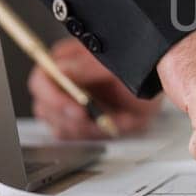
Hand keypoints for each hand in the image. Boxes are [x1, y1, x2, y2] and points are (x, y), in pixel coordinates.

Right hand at [28, 38, 161, 139]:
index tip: (78, 108)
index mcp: (65, 60)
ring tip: (107, 118)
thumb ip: (87, 66)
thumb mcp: (116, 64)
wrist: (153, 87)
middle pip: (45, 107)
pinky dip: (88, 133)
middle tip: (92, 117)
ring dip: (83, 126)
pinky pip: (69, 135)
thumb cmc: (137, 69)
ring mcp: (66, 103)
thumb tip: (62, 69)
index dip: (54, 97)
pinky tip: (104, 124)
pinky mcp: (75, 121)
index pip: (41, 80)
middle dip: (70, 116)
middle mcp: (61, 82)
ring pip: (57, 124)